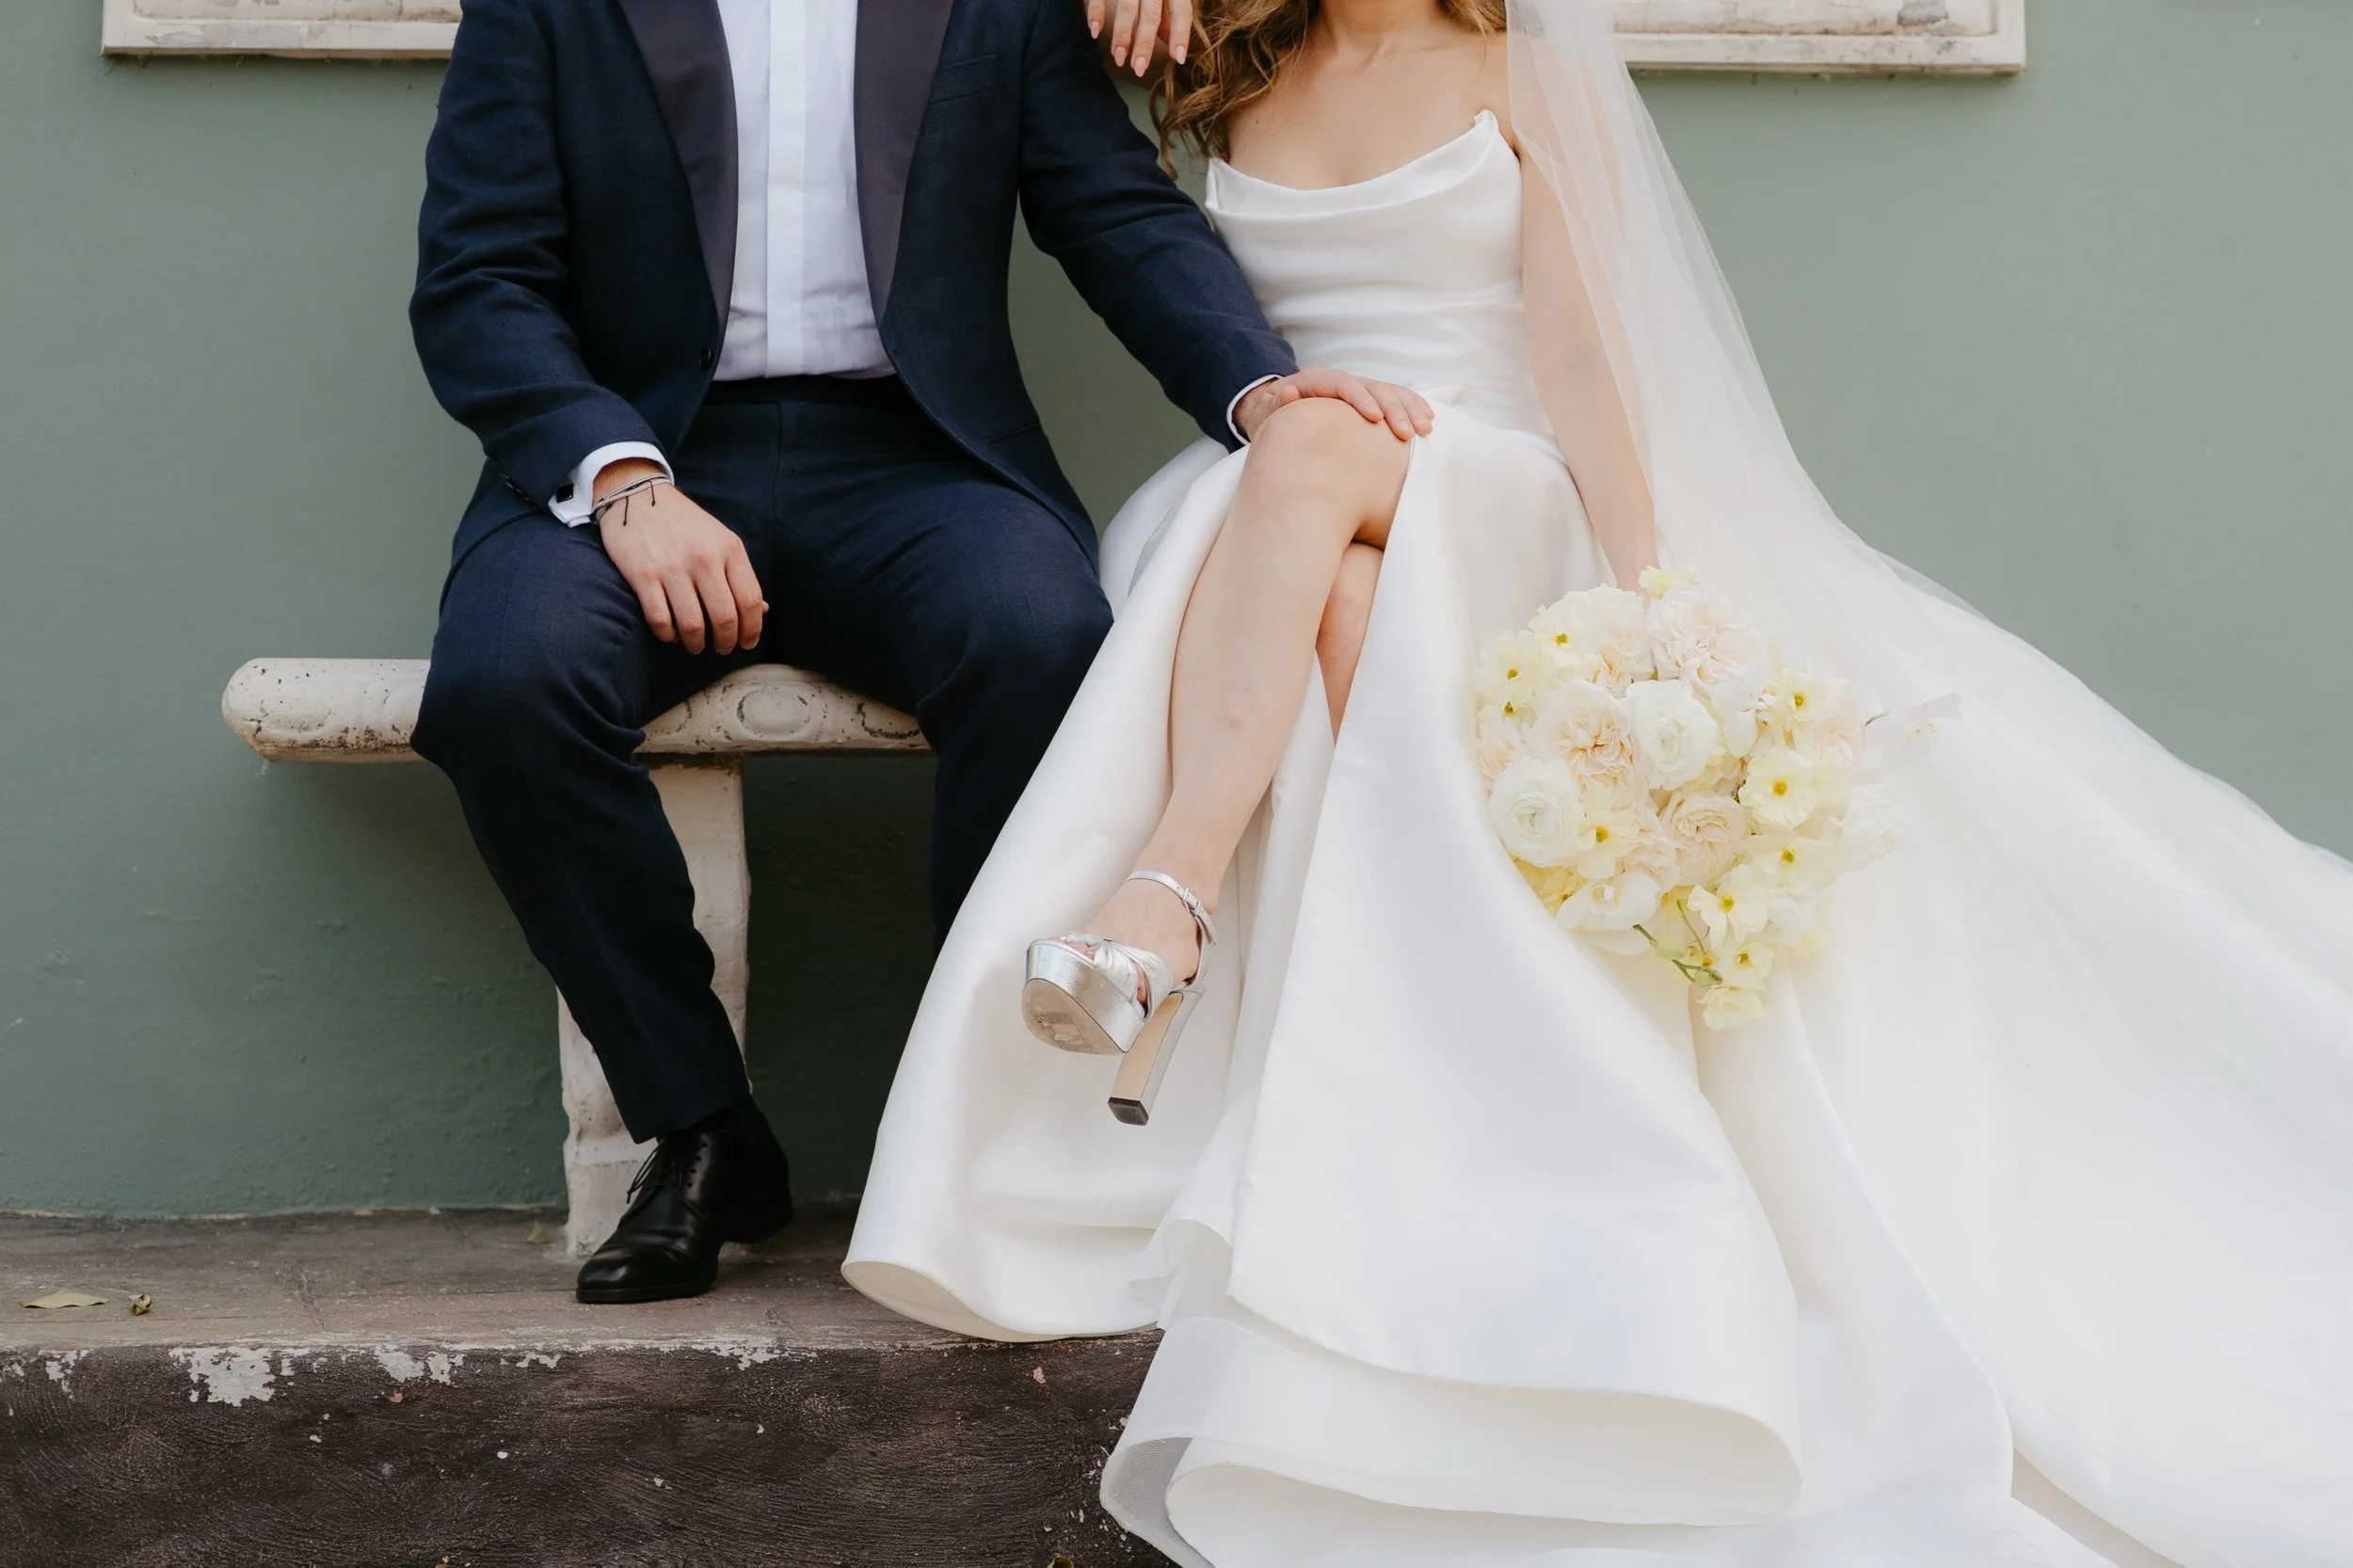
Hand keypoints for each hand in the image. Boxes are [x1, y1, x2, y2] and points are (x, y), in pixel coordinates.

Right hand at [593, 460, 766, 655]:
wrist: (637, 495)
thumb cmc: (684, 523)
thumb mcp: (720, 539)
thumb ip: (739, 574)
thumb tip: (761, 611)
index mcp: (729, 548)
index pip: (750, 600)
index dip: (752, 630)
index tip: (747, 643)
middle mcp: (704, 558)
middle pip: (725, 618)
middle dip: (726, 643)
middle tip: (722, 648)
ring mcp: (672, 567)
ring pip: (693, 625)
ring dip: (696, 644)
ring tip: (696, 645)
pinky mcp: (643, 575)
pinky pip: (661, 620)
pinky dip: (668, 635)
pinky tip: (671, 634)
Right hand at [1087, 0, 1189, 73]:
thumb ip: (1169, 7)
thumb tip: (1169, 38)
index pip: (1181, 9)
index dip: (1180, 34)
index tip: (1177, 58)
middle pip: (1151, 14)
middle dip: (1145, 44)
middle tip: (1139, 69)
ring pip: (1127, 8)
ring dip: (1122, 36)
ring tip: (1118, 58)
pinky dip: (1096, 13)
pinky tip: (1095, 32)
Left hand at [1236, 368, 1434, 442]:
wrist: (1275, 410)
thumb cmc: (1271, 415)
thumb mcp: (1265, 412)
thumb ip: (1275, 404)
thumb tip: (1287, 393)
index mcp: (1316, 380)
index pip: (1343, 384)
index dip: (1361, 398)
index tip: (1375, 419)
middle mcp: (1340, 380)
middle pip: (1372, 387)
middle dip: (1393, 408)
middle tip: (1405, 434)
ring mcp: (1356, 388)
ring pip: (1388, 391)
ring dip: (1409, 408)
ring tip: (1425, 430)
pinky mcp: (1367, 398)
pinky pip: (1394, 397)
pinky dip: (1412, 406)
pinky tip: (1427, 418)